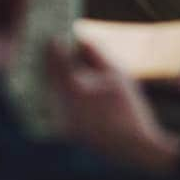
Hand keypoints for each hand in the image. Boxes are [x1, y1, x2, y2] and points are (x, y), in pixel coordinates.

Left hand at [45, 38, 179, 173]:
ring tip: (55, 61)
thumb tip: (81, 39)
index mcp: (72, 87)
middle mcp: (59, 104)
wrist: (132, 147)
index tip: (54, 33)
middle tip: (51, 43)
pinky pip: (53, 105)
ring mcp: (59, 119)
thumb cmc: (128, 108)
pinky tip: (63, 85)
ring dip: (49, 75)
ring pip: (47, 91)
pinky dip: (55, 92)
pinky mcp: (63, 129)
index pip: (56, 58)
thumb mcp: (117, 74)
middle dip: (49, 58)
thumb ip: (96, 54)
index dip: (54, 43)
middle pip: (46, 75)